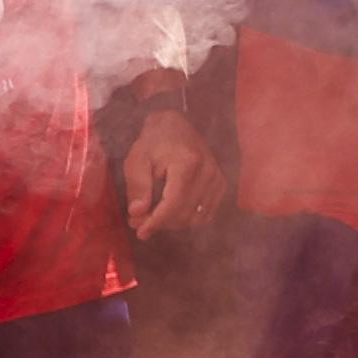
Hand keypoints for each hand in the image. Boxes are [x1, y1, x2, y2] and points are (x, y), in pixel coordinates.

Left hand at [119, 108, 223, 236]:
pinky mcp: (221, 184)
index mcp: (187, 164)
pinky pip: (208, 213)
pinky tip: (173, 214)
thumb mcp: (137, 159)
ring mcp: (218, 179)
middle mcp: (208, 173)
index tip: (140, 233)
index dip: (157, 221)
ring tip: (154, 218)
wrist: (176, 125)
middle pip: (186, 213)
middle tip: (139, 223)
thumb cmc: (154, 142)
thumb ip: (137, 186)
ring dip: (174, 224)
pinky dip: (190, 219)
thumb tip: (138, 213)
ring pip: (197, 217)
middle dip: (161, 223)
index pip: (174, 203)